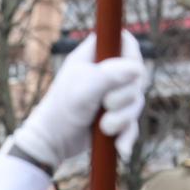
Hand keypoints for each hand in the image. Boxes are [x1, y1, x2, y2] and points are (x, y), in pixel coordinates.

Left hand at [11, 32, 146, 167]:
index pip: (125, 42)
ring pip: (136, 101)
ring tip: (103, 126)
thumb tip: (137, 69)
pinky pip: (133, 123)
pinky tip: (120, 147)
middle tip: (105, 104)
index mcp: (94, 55)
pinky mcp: (116, 115)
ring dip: (123, 118)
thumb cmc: (62, 110)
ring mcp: (112, 94)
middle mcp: (106, 72)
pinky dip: (127, 134)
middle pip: (137, 75)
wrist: (52, 142)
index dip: (132, 55)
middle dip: (125, 95)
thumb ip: (109, 76)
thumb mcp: (84, 89)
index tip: (127, 72)